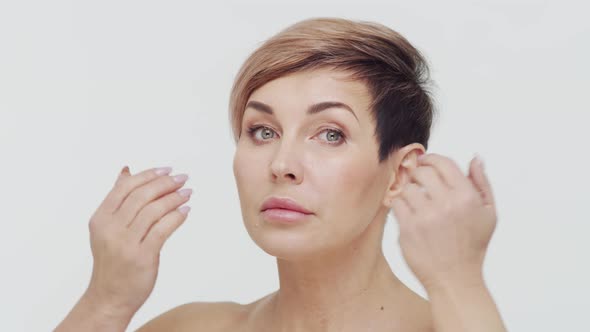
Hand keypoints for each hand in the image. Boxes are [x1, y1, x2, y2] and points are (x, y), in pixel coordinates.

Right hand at [84, 166, 192, 317]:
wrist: (109, 297)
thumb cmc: (113, 262)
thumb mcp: (107, 228)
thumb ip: (117, 200)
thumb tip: (126, 171)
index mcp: (101, 218)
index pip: (126, 187)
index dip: (149, 175)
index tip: (167, 169)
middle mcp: (110, 229)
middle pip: (142, 196)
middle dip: (165, 184)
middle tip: (182, 179)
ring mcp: (126, 243)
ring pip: (154, 210)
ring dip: (174, 198)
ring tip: (187, 193)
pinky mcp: (142, 257)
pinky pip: (163, 229)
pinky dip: (176, 217)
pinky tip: (185, 212)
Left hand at [390, 153, 496, 292]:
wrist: (455, 279)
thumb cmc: (472, 246)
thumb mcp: (488, 213)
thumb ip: (481, 183)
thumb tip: (475, 158)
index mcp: (467, 197)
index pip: (443, 163)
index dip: (431, 159)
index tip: (425, 163)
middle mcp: (447, 204)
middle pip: (422, 172)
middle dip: (418, 174)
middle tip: (418, 182)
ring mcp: (426, 216)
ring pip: (407, 187)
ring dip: (409, 191)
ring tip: (415, 201)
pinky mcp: (409, 228)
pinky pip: (396, 203)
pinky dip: (400, 205)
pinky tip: (408, 213)